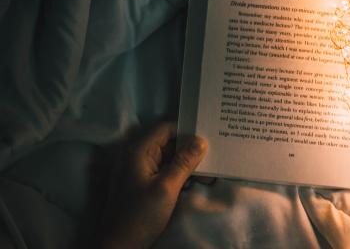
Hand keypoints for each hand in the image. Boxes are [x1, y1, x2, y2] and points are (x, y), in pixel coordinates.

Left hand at [98, 122, 207, 247]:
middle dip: (190, 149)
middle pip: (168, 142)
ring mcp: (139, 170)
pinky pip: (165, 170)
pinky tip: (196, 182)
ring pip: (169, 157)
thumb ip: (184, 162)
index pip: (165, 128)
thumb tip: (201, 141)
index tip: (208, 134)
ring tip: (208, 173)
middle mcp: (136, 156)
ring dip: (187, 164)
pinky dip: (180, 174)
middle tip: (213, 156)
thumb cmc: (140, 214)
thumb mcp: (167, 187)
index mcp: (137, 151)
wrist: (121, 246)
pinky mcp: (143, 183)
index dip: (186, 130)